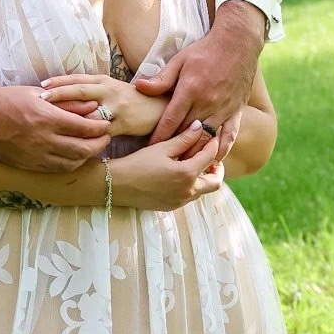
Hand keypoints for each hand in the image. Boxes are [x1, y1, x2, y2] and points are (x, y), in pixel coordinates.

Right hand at [0, 80, 110, 172]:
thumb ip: (68, 102)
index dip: (100, 128)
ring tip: (91, 148)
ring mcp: (36, 155)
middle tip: (105, 139)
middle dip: (99, 145)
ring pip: (71, 163)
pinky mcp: (28, 165)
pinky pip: (56, 169)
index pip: (85, 128)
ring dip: (86, 157)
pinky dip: (70, 164)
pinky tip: (73, 156)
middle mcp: (43, 140)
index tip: (106, 125)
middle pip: (82, 149)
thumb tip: (93, 105)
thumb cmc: (6, 100)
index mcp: (47, 118)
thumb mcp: (38, 93)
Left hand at [40, 73, 163, 138]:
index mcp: (104, 81)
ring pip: (89, 111)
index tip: (40, 86)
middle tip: (40, 98)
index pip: (77, 79)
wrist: (158, 109)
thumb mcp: (111, 89)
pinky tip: (71, 139)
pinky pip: (100, 130)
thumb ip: (90, 90)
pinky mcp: (122, 123)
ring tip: (52, 121)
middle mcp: (109, 91)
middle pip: (79, 91)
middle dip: (59, 94)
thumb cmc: (130, 100)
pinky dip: (86, 134)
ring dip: (70, 116)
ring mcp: (116, 107)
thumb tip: (62, 93)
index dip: (58, 81)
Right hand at [109, 123, 223, 209]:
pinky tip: (180, 175)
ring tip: (195, 164)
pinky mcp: (172, 207)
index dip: (214, 145)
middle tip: (211, 157)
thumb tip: (200, 127)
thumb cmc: (137, 163)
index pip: (211, 157)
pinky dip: (191, 185)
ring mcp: (180, 202)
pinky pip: (189, 196)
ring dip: (203, 178)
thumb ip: (184, 138)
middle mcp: (188, 191)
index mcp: (187, 174)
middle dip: (216, 169)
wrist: (116, 185)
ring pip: (203, 190)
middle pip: (215, 182)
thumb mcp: (161, 148)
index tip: (212, 137)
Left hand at [134, 0, 266, 156]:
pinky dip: (222, 150)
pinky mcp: (236, 111)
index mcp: (190, 90)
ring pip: (207, 139)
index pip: (171, 121)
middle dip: (174, 149)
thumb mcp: (180, 60)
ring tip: (183, 166)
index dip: (159, 137)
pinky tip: (214, 161)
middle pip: (187, 134)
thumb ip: (161, 79)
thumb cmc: (205, 50)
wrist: (238, 43)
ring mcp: (224, 109)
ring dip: (195, 154)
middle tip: (162, 162)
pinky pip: (230, 136)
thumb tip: (139, 87)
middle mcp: (208, 103)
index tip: (149, 149)